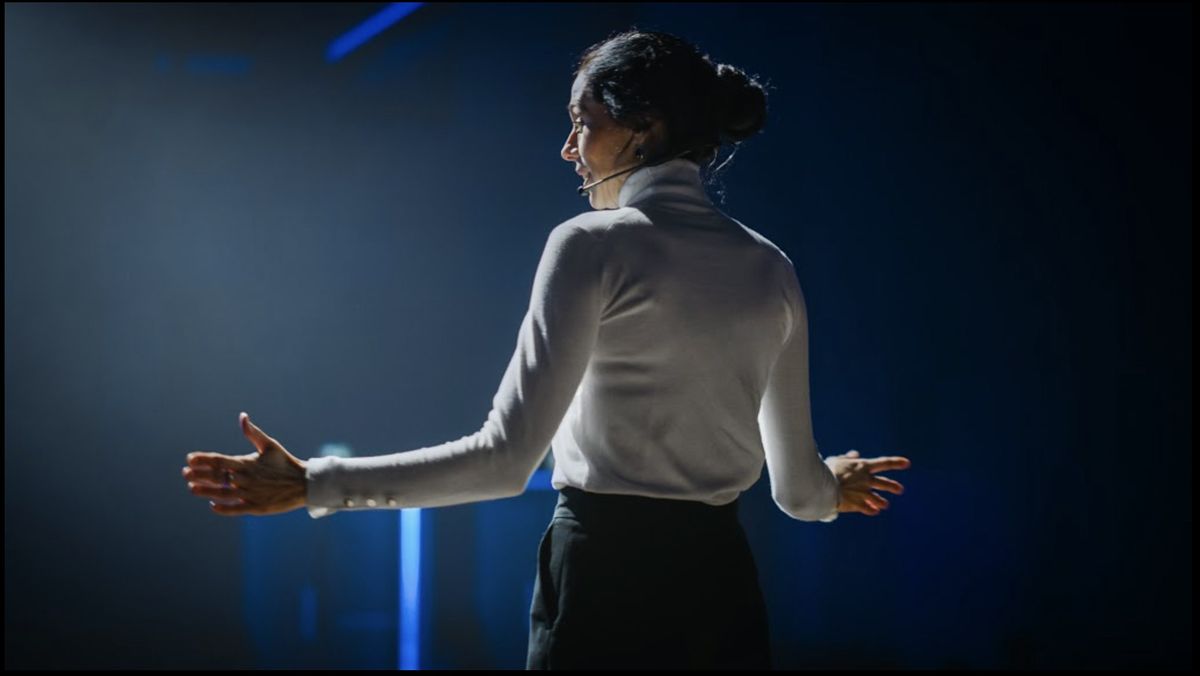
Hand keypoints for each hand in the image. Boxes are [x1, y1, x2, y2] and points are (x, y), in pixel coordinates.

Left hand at [182, 412, 307, 516]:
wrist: (304, 483)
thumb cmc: (285, 462)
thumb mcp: (270, 445)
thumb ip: (253, 433)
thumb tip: (242, 417)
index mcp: (246, 463)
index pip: (218, 461)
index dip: (201, 460)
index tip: (189, 459)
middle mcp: (245, 480)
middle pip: (215, 478)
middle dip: (198, 475)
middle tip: (185, 474)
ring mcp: (249, 495)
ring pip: (220, 494)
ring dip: (204, 491)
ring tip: (192, 488)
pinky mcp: (255, 507)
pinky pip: (233, 509)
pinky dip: (221, 508)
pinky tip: (213, 505)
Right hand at [825, 450, 910, 515]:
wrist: (821, 486)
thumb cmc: (827, 470)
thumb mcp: (837, 460)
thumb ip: (848, 458)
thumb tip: (855, 454)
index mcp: (863, 466)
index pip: (884, 463)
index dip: (896, 462)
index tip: (907, 463)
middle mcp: (866, 480)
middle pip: (884, 483)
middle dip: (893, 486)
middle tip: (900, 489)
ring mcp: (863, 493)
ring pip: (878, 499)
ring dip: (882, 502)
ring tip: (885, 505)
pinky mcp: (857, 504)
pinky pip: (867, 508)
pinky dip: (871, 510)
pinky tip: (874, 511)